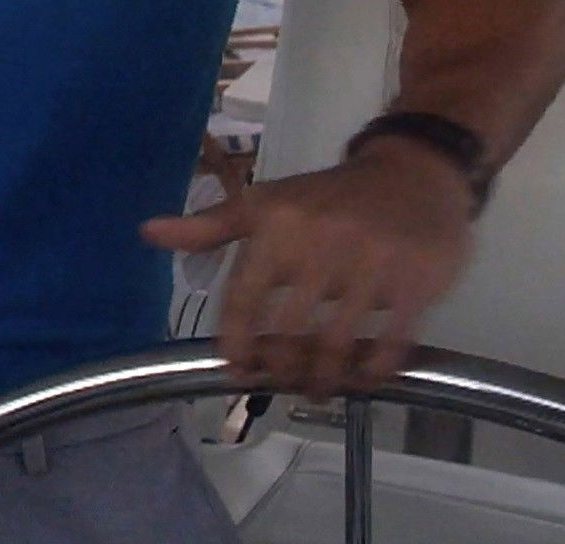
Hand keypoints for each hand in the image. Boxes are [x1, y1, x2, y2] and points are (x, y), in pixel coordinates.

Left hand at [142, 138, 473, 401]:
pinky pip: (391, 341)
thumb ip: (208, 227)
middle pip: (289, 332)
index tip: (237, 370)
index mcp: (277, 229)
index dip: (237, 343)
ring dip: (323, 378)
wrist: (412, 174)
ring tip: (318, 389)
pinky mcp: (416, 281)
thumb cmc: (327, 197)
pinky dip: (372, 369)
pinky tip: (361, 377)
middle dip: (282, 369)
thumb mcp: (264, 203)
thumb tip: (147, 233)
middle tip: (283, 384)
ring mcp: (372, 264)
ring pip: (337, 343)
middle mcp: (320, 245)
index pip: (244, 299)